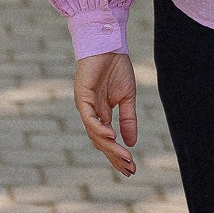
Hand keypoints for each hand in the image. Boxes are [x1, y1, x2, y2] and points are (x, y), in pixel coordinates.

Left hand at [74, 53, 137, 175]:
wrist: (109, 43)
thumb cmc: (116, 67)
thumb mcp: (127, 98)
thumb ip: (128, 120)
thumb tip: (131, 143)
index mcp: (101, 114)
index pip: (108, 141)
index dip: (118, 155)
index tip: (132, 168)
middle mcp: (90, 113)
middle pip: (101, 142)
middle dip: (115, 157)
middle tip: (130, 169)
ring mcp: (85, 106)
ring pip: (95, 134)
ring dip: (110, 147)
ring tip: (124, 157)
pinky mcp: (82, 96)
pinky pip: (90, 118)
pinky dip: (99, 129)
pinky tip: (111, 137)